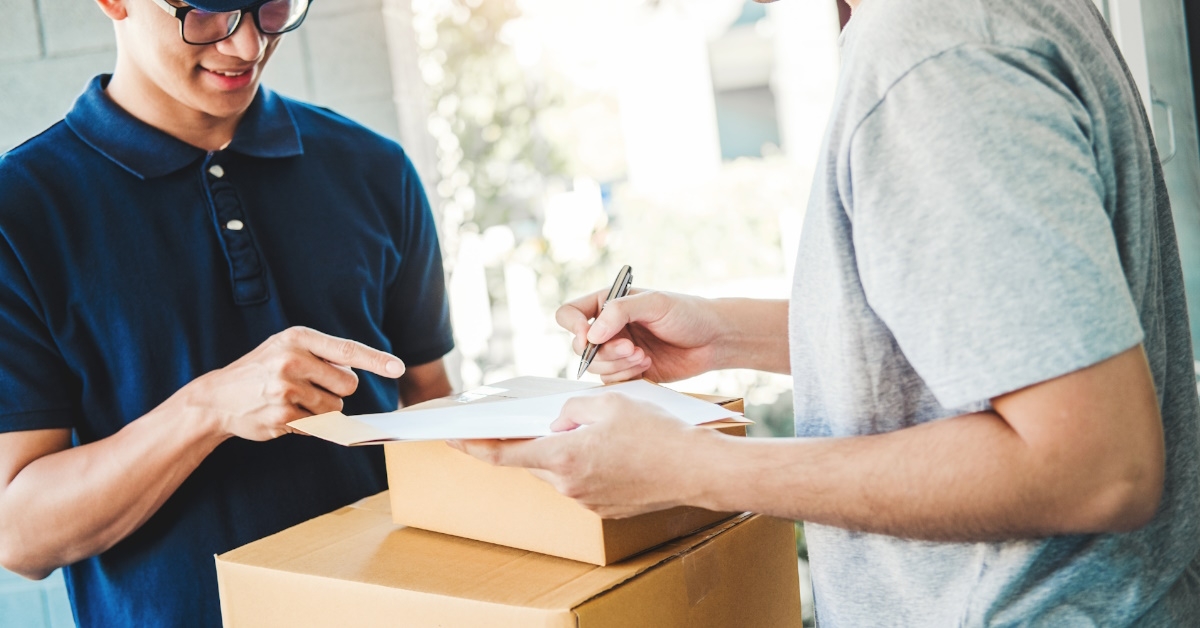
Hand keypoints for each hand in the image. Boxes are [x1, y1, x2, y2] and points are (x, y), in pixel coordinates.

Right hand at [169, 326, 405, 440]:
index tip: (398, 368)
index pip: (347, 350)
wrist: (217, 397)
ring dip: (321, 410)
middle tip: (308, 387)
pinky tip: (283, 414)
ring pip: (335, 408)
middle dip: (336, 391)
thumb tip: (360, 376)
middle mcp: (293, 359)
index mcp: (298, 338)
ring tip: (291, 400)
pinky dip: (306, 424)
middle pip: (348, 385)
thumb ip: (322, 356)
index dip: (376, 360)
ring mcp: (287, 388)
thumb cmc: (261, 371)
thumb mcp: (286, 348)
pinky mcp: (283, 415)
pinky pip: (317, 425)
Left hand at [453, 393, 707, 517]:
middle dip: (536, 440)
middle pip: (536, 460)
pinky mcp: (606, 508)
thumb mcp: (608, 402)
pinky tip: (615, 450)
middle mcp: (570, 485)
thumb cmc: (656, 432)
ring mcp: (588, 501)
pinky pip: (584, 482)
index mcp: (564, 456)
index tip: (452, 438)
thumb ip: (571, 407)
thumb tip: (559, 420)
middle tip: (548, 420)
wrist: (696, 469)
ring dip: (568, 450)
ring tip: (600, 431)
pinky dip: (589, 464)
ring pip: (562, 470)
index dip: (473, 446)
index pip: (504, 455)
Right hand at [558, 289, 721, 382]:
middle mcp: (608, 328)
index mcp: (608, 304)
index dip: (574, 328)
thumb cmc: (688, 313)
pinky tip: (648, 366)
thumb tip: (590, 334)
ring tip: (644, 356)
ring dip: (618, 365)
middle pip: (580, 347)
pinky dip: (626, 377)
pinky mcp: (629, 372)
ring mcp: (617, 351)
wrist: (714, 339)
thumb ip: (619, 312)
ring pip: (595, 367)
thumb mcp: (655, 303)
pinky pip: (611, 382)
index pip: (569, 314)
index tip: (590, 338)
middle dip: (606, 352)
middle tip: (633, 349)